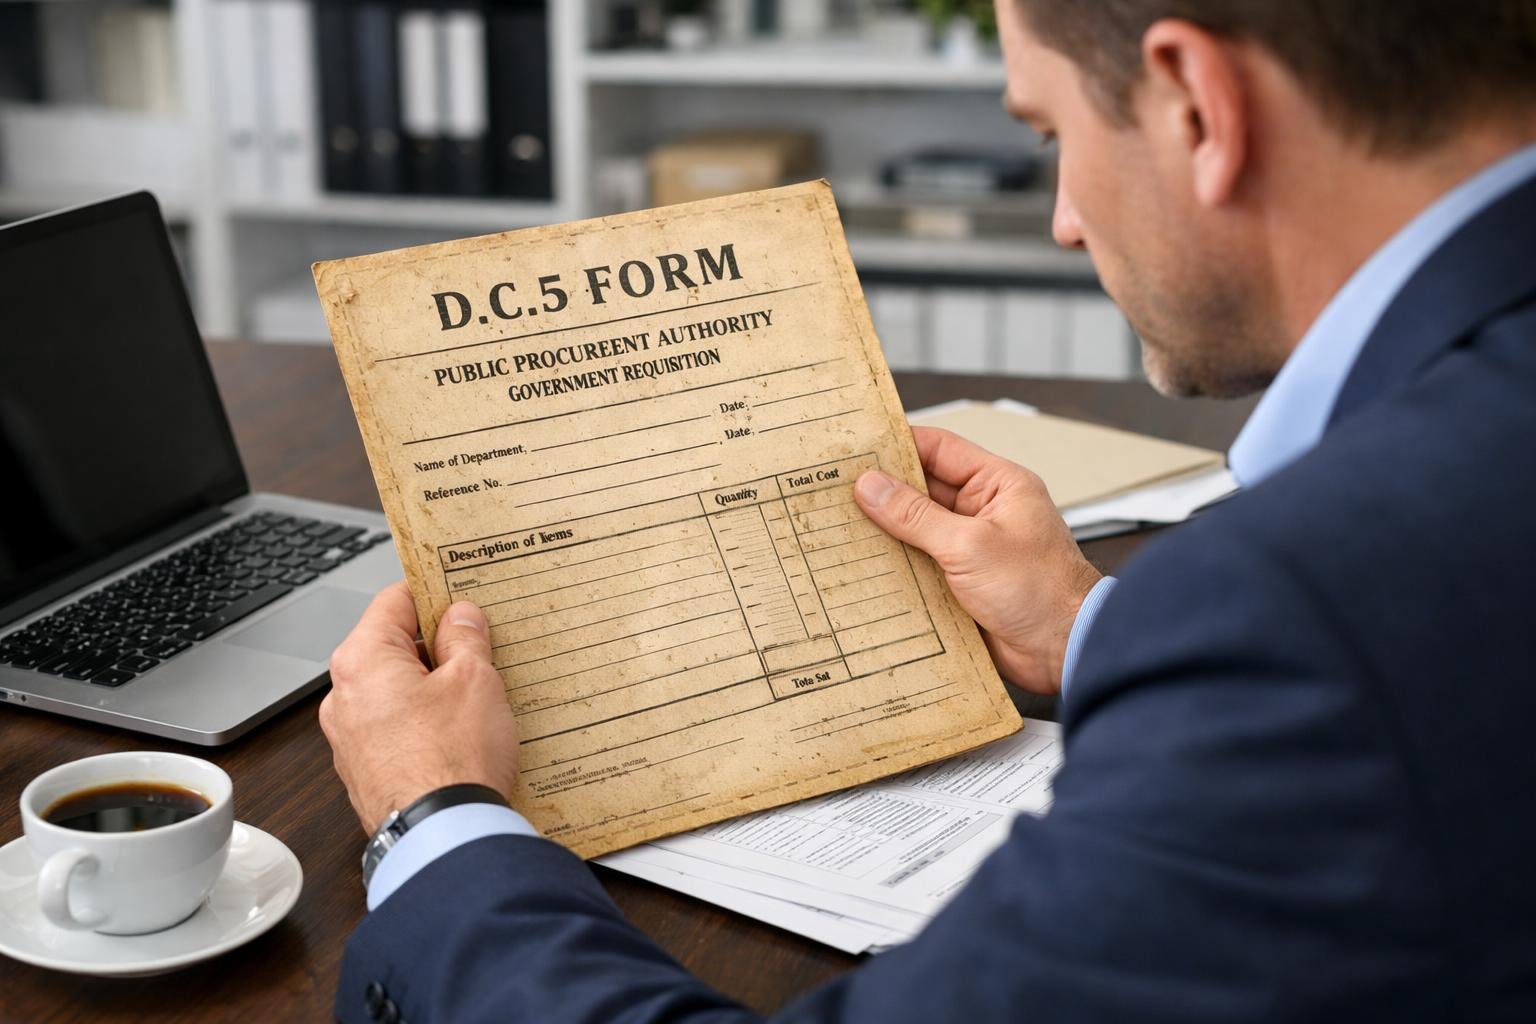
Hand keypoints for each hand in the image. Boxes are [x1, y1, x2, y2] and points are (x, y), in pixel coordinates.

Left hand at [319, 581, 518, 834]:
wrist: (443, 836)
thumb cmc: (453, 759)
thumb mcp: (474, 680)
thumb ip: (465, 639)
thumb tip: (459, 618)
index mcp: (362, 661)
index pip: (394, 601)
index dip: (432, 592)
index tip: (460, 594)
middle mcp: (344, 698)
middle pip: (392, 648)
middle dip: (437, 645)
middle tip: (480, 646)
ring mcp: (350, 740)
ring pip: (395, 692)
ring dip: (433, 687)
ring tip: (478, 694)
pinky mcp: (366, 773)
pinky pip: (396, 730)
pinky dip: (425, 724)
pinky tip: (461, 733)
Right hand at [854, 427, 1101, 693]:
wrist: (1065, 649)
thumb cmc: (1039, 589)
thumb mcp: (970, 544)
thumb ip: (916, 515)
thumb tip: (871, 487)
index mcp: (998, 485)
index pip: (940, 449)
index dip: (898, 444)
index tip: (857, 446)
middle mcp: (984, 511)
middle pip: (923, 490)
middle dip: (883, 491)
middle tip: (835, 489)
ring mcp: (971, 548)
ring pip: (916, 530)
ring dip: (885, 531)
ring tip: (839, 525)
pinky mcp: (961, 583)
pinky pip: (920, 565)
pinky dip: (894, 565)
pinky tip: (862, 565)